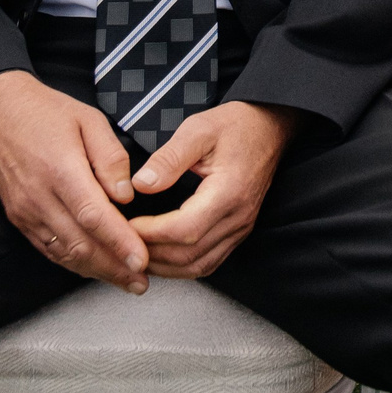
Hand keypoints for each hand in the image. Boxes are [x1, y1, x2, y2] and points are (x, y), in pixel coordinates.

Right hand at [0, 71, 149, 293]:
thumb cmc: (49, 112)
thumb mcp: (89, 120)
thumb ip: (111, 158)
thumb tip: (126, 197)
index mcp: (61, 170)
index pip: (94, 216)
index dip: (119, 242)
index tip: (142, 261)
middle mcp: (39, 197)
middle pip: (80, 243)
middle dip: (113, 268)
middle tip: (142, 282)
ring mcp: (25, 211)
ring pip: (64, 253)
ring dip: (96, 271)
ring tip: (125, 281)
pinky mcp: (19, 217)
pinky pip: (48, 248)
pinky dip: (73, 263)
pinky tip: (95, 268)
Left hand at [130, 101, 299, 279]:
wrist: (269, 127)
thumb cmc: (236, 125)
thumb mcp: (198, 129)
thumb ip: (169, 158)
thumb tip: (141, 184)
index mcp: (228, 192)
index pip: (184, 230)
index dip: (151, 234)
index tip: (126, 224)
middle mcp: (238, 217)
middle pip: (189, 255)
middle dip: (151, 254)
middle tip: (122, 241)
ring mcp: (240, 228)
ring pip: (198, 266)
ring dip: (164, 266)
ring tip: (136, 252)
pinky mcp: (238, 231)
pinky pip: (209, 261)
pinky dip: (181, 266)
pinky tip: (162, 256)